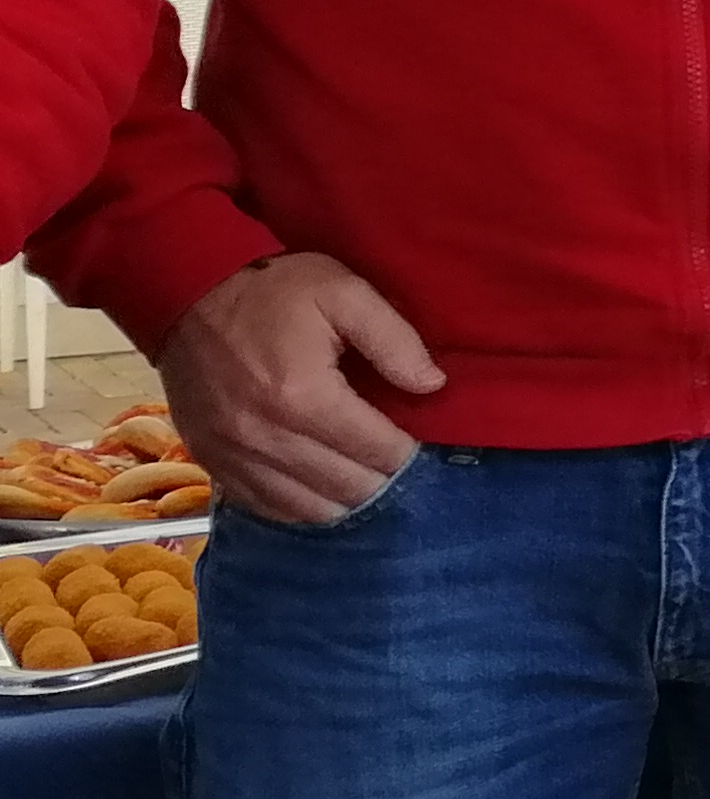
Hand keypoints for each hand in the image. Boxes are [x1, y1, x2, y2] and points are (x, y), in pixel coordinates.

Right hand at [159, 254, 444, 523]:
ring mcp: (233, 454)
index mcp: (304, 396)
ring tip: (365, 480)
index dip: (407, 452)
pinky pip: (264, 507)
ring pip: (307, 509)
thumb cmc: (273, 289)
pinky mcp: (209, 460)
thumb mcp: (344, 292)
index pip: (376, 450)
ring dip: (344, 500)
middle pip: (346, 487)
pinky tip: (321, 491)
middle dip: (382, 481)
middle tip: (397, 464)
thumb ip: (394, 340)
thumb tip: (432, 385)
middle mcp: (266, 436)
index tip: (420, 443)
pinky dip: (300, 506)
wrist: (186, 290)